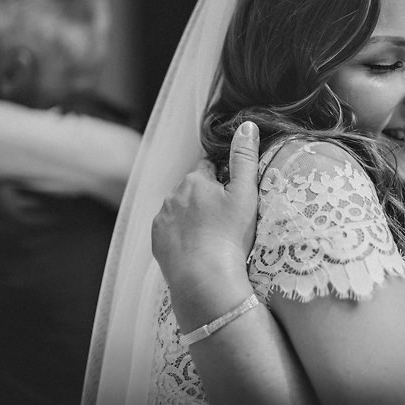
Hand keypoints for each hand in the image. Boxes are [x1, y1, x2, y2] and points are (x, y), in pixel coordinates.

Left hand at [152, 121, 260, 287]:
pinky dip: (181, 234)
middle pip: (193, 189)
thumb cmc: (229, 236)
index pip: (210, 168)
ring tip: (211, 236)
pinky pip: (170, 230)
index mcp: (195, 180)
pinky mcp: (157, 240)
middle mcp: (173, 195)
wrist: (204, 279)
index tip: (232, 196)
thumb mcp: (245, 194)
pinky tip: (196, 247)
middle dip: (205, 197)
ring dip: (192, 215)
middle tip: (225, 218)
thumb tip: (247, 125)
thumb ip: (245, 157)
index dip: (223, 180)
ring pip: (180, 209)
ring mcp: (163, 218)